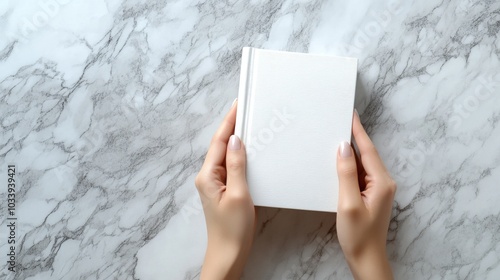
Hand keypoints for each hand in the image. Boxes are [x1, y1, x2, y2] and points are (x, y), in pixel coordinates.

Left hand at [195, 100, 255, 279]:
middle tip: (245, 109)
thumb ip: (237, 166)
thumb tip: (236, 141)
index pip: (219, 142)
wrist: (229, 253)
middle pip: (221, 146)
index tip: (237, 105)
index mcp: (207, 175)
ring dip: (236, 139)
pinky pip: (231, 166)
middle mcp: (208, 176)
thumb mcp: (239, 194)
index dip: (229, 122)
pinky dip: (240, 155)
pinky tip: (250, 150)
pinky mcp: (224, 190)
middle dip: (232, 126)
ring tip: (249, 123)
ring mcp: (215, 183)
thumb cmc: (233, 229)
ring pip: (226, 155)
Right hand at [336, 111, 396, 279]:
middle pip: (367, 154)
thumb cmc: (358, 236)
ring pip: (363, 164)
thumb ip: (346, 173)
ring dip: (350, 151)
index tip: (350, 114)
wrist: (366, 258)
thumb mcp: (348, 203)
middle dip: (353, 137)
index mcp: (381, 182)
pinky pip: (360, 174)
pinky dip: (349, 166)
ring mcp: (378, 189)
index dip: (358, 130)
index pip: (368, 150)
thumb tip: (343, 147)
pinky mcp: (370, 195)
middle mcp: (383, 182)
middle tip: (339, 120)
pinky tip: (338, 162)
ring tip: (335, 137)